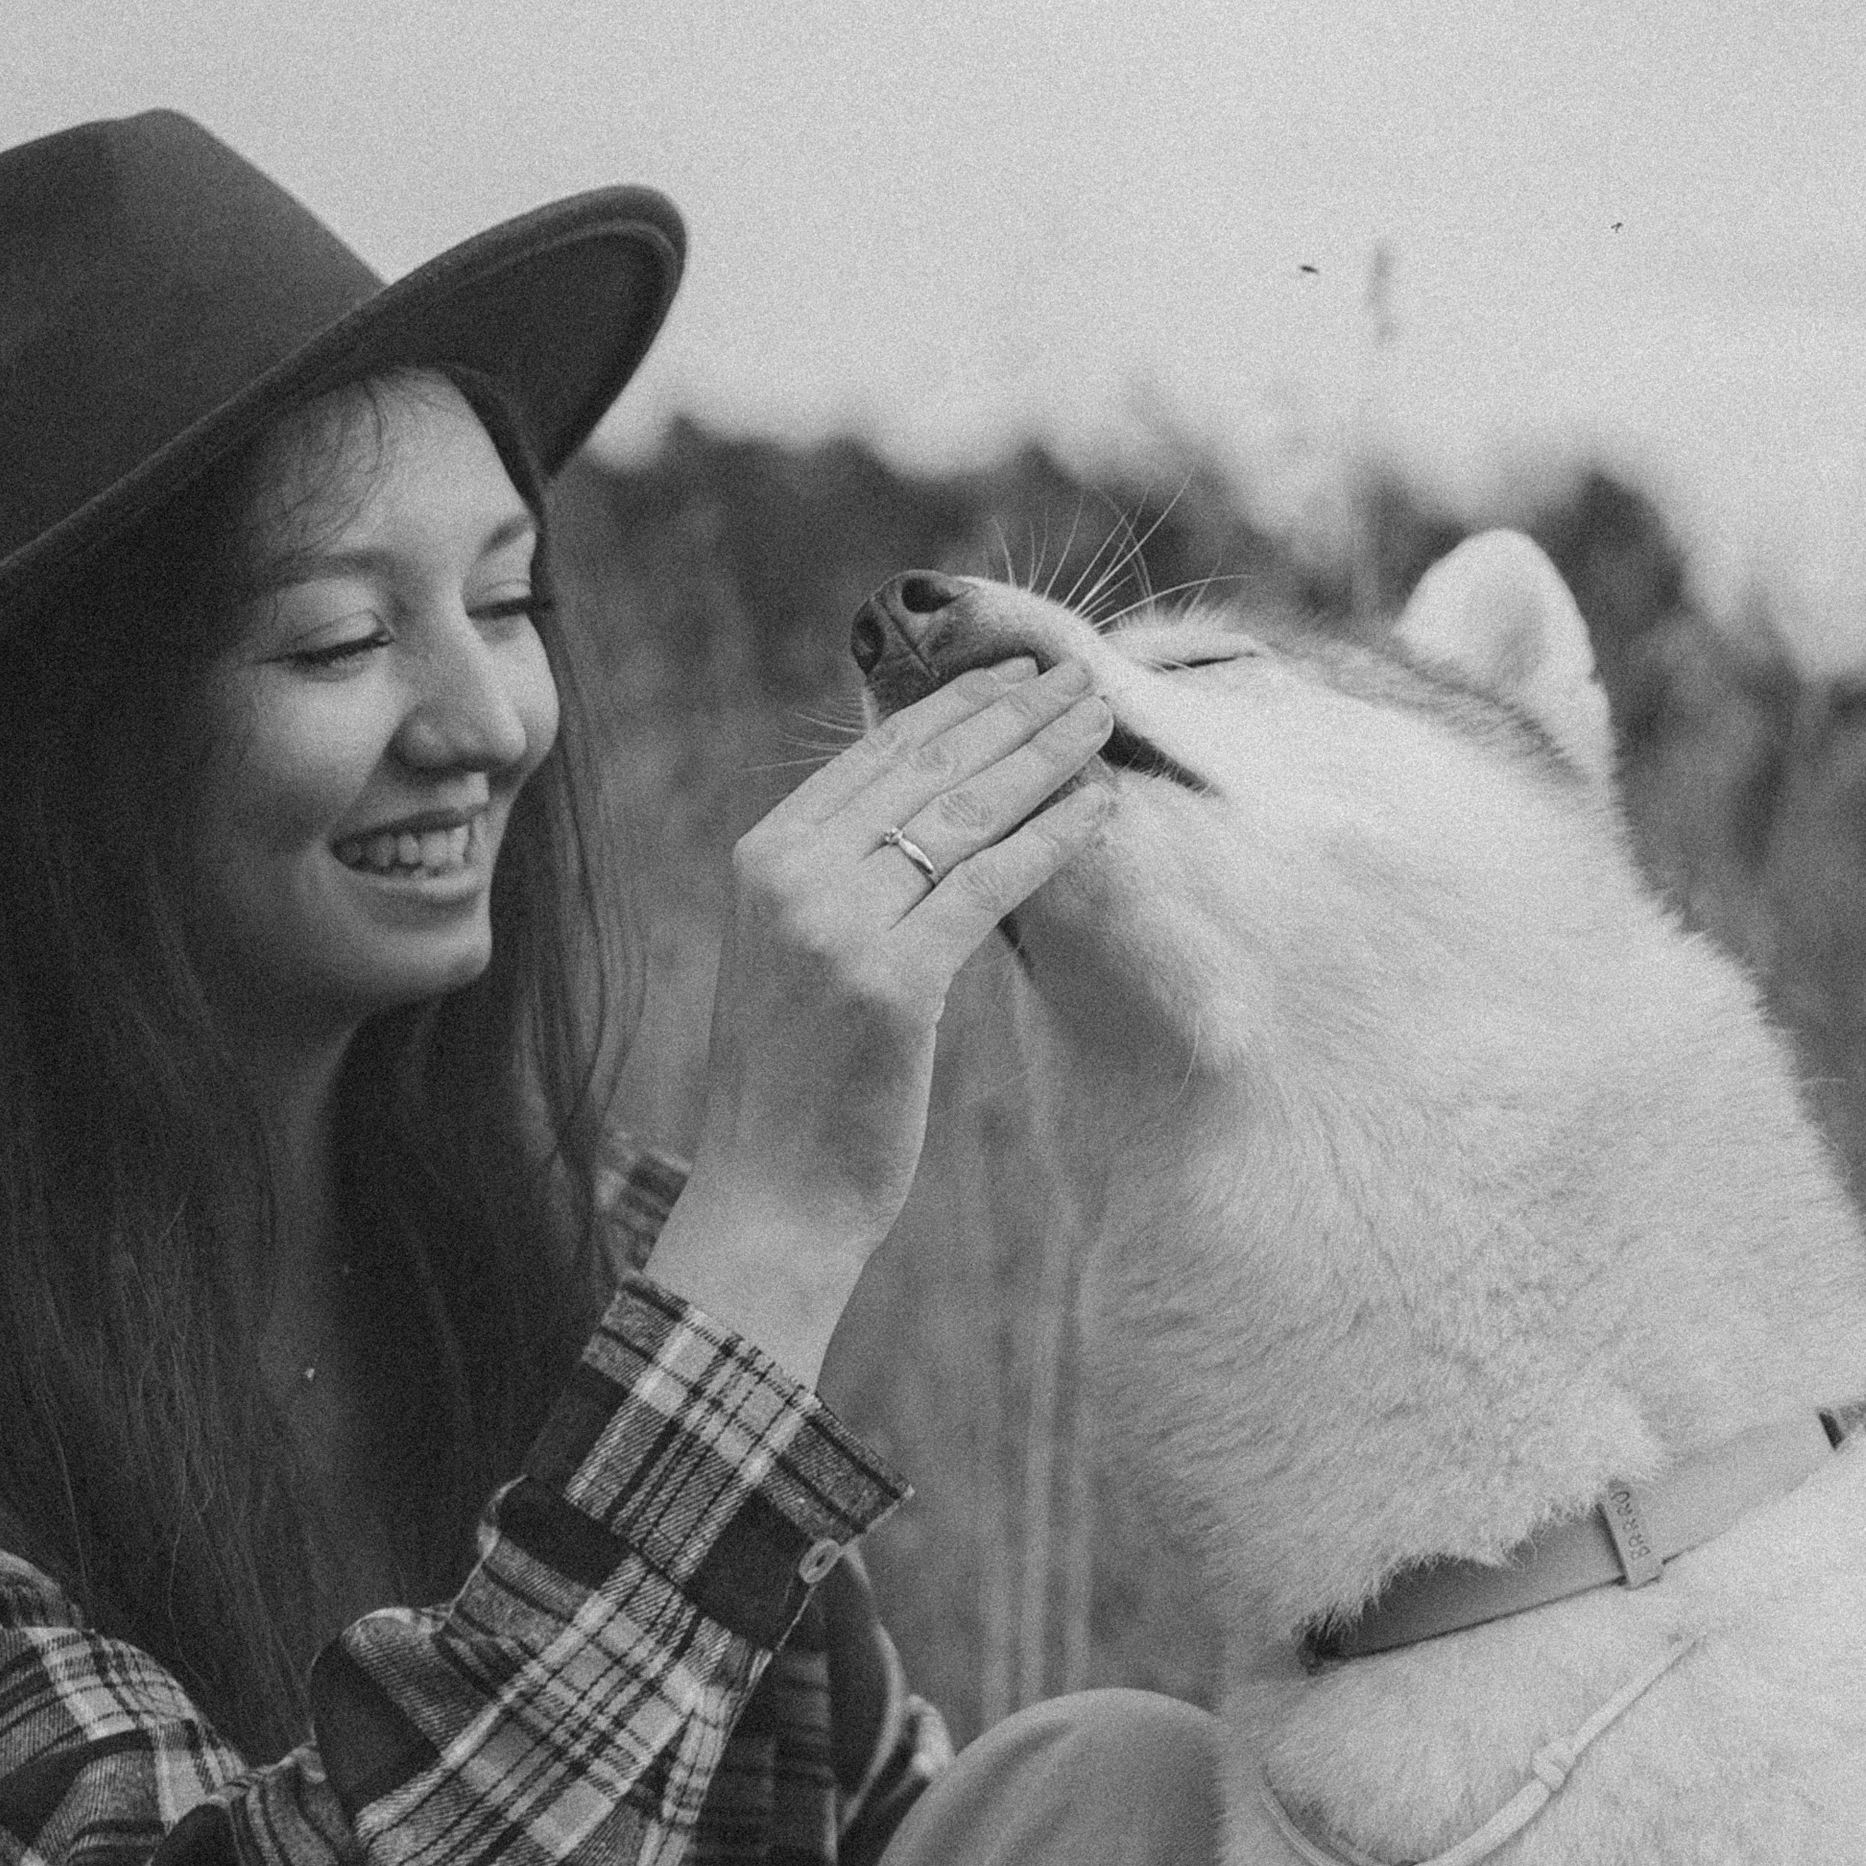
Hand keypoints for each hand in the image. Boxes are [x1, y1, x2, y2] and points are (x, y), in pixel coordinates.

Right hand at [650, 656, 1114, 1385]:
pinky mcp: (891, 981)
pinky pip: (987, 886)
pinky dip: (1049, 840)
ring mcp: (836, 925)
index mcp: (763, 856)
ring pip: (961, 815)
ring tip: (1102, 721)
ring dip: (1043, 758)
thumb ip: (840, 877)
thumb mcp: (796, 955)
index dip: (957, 704)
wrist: (770, 1192)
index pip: (874, 753)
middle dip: (1012, 713)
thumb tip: (919, 810)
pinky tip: (1099, 807)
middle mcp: (791, 873)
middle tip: (1080, 677)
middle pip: (923, 768)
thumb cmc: (796, 1087)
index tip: (1019, 672)